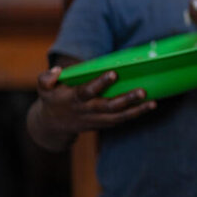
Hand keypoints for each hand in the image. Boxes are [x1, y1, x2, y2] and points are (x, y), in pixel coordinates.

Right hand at [29, 66, 155, 150]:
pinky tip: (150, 106)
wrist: (52, 125)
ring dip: (136, 110)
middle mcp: (87, 111)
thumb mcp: (43, 89)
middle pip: (108, 107)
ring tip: (153, 102)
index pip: (87, 91)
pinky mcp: (103, 123)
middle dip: (125, 100)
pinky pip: (121, 120)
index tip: (114, 73)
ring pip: (118, 117)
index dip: (100, 84)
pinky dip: (135, 114)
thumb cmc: (52, 99)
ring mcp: (96, 119)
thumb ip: (46, 79)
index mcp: (73, 100)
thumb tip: (57, 70)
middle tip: (142, 91)